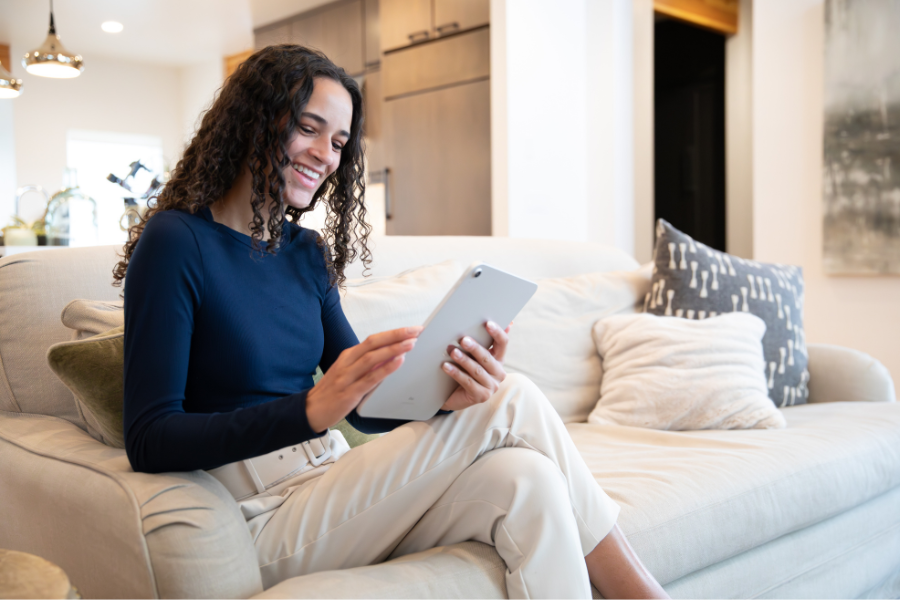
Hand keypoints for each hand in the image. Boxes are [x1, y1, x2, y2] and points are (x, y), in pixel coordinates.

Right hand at [306, 326, 421, 431]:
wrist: (312, 410)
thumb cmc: (334, 390)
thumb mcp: (349, 372)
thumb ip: (367, 364)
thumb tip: (392, 356)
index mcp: (348, 355)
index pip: (373, 339)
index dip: (394, 333)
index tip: (412, 329)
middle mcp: (347, 362)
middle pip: (373, 343)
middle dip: (396, 335)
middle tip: (416, 331)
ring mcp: (347, 377)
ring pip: (372, 358)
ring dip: (393, 349)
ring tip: (411, 344)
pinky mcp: (349, 393)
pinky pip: (370, 378)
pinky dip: (385, 369)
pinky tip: (398, 363)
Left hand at [440, 321, 511, 410]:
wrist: (455, 395)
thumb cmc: (465, 369)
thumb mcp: (473, 354)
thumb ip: (482, 339)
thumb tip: (504, 322)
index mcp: (499, 359)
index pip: (503, 343)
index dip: (497, 333)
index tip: (487, 323)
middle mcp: (499, 372)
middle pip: (488, 357)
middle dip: (475, 348)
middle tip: (463, 339)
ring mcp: (491, 386)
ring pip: (477, 370)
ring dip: (464, 360)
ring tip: (452, 352)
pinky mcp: (481, 396)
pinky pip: (468, 382)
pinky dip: (456, 373)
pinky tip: (446, 366)